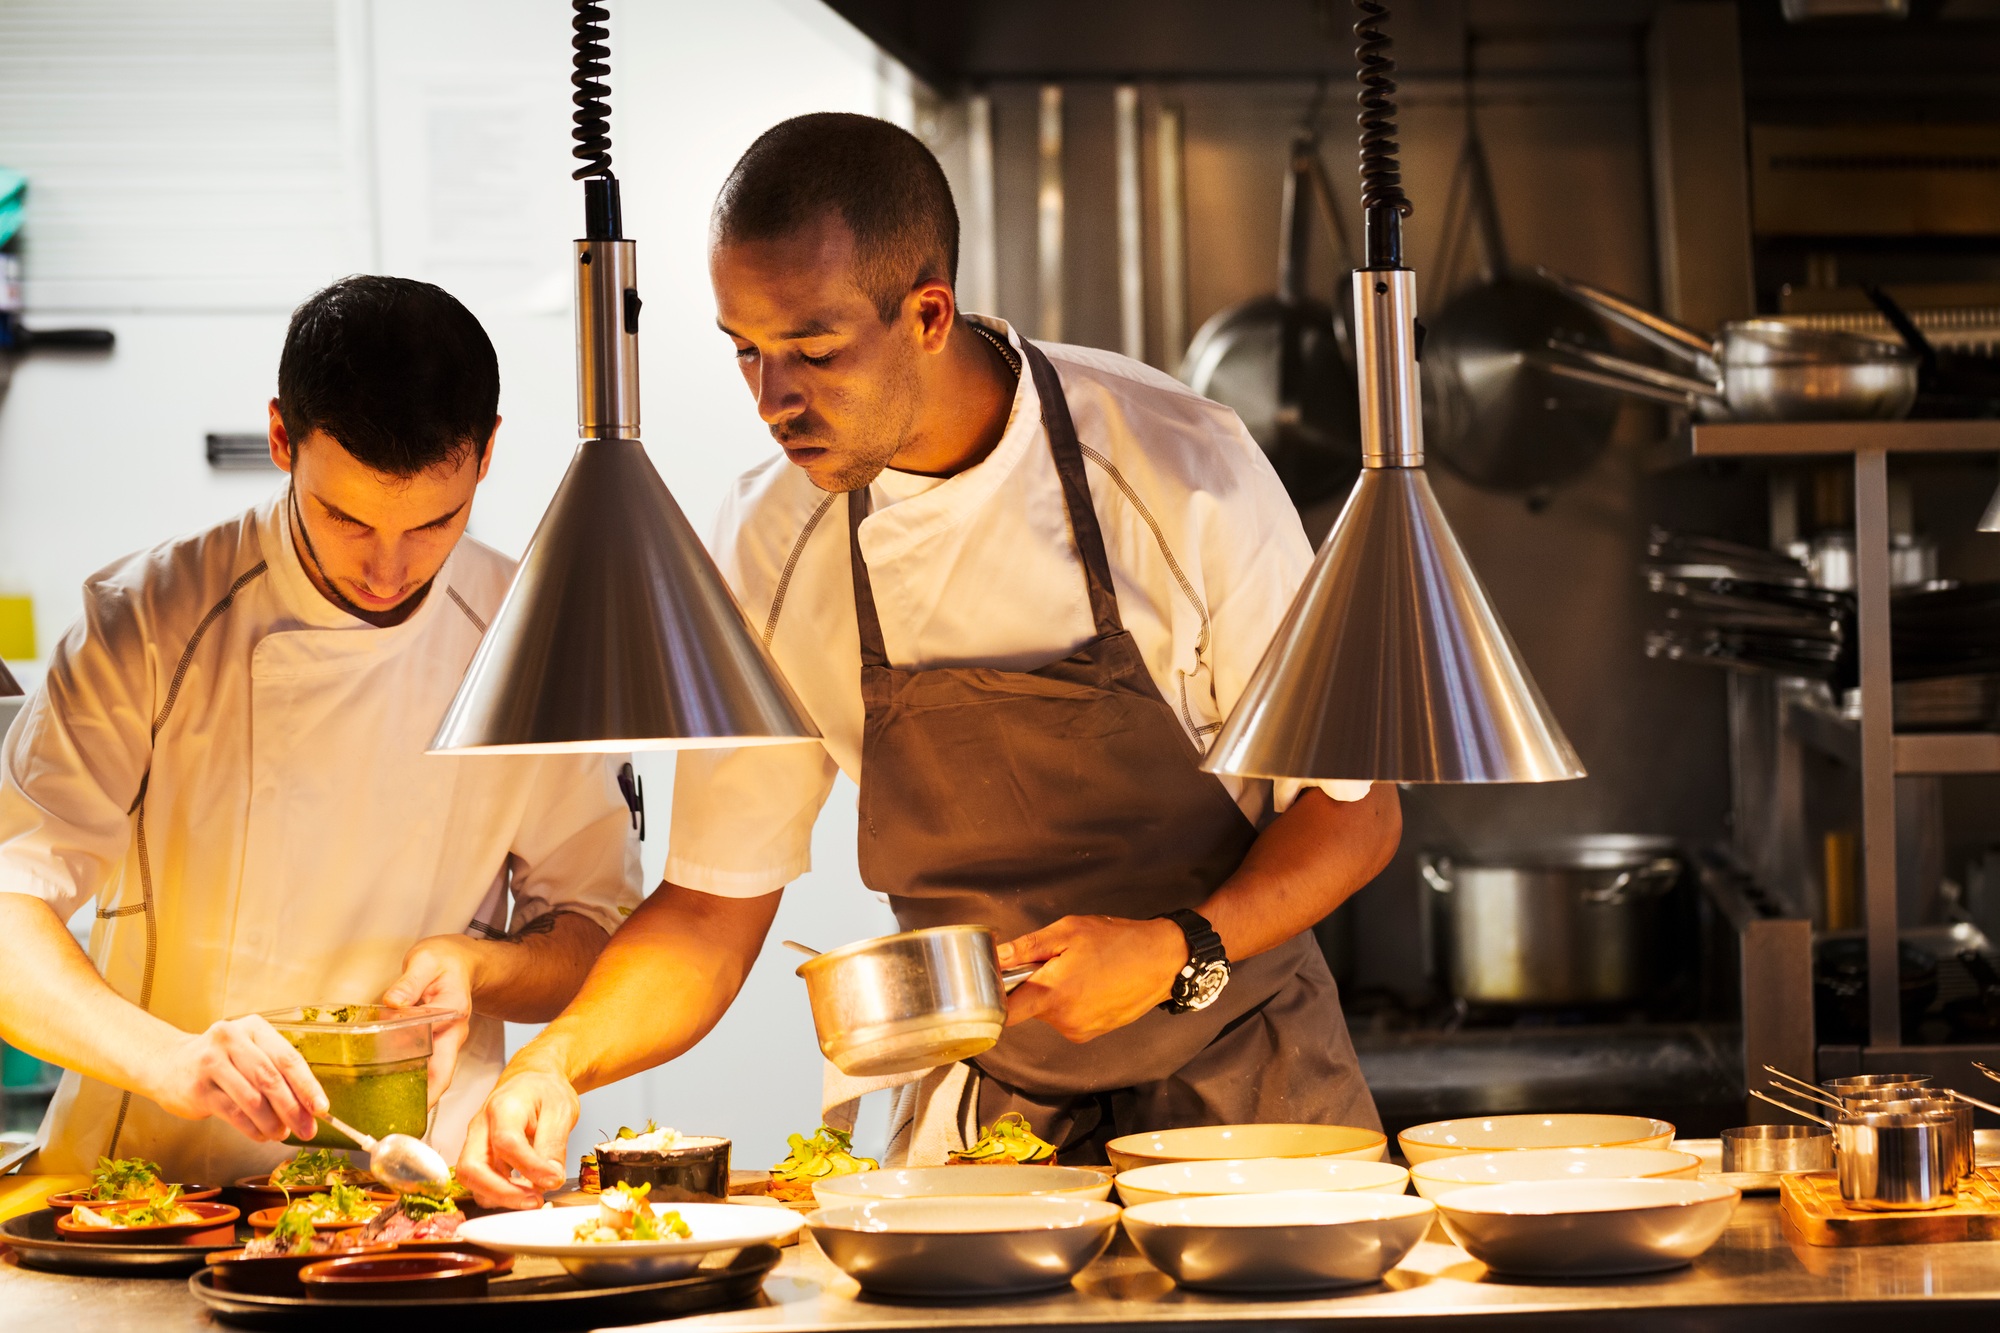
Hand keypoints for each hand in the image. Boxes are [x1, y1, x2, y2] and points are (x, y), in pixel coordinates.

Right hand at [146, 1015, 327, 1143]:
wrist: (169, 1064)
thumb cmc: (221, 1061)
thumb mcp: (250, 1055)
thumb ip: (278, 1075)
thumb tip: (311, 1109)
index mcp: (254, 1027)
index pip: (288, 1058)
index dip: (307, 1086)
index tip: (322, 1109)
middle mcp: (231, 1039)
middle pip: (271, 1079)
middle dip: (293, 1109)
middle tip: (307, 1130)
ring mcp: (211, 1063)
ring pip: (252, 1099)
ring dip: (272, 1122)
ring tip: (282, 1134)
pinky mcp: (197, 1088)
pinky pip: (233, 1113)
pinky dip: (252, 1128)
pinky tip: (262, 1135)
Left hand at [383, 936, 474, 1107]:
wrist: (461, 960)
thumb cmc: (446, 961)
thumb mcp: (426, 962)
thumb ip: (410, 982)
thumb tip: (393, 1002)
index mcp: (451, 1020)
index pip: (444, 1065)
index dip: (431, 1093)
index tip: (416, 1114)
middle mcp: (448, 1037)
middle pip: (436, 1078)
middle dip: (417, 1103)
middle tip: (391, 1124)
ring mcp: (440, 1040)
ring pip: (427, 1074)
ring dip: (410, 1093)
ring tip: (382, 1113)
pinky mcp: (429, 1039)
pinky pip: (418, 1063)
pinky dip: (404, 1076)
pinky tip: (382, 1086)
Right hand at [456, 1066, 577, 1209]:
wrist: (532, 1082)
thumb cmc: (544, 1092)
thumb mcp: (561, 1111)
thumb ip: (554, 1145)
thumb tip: (551, 1178)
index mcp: (504, 1107)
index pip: (507, 1142)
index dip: (530, 1167)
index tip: (554, 1179)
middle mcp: (481, 1126)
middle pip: (472, 1167)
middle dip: (502, 1192)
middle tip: (535, 1201)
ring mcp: (475, 1142)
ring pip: (471, 1180)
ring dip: (500, 1196)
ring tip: (533, 1198)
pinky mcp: (479, 1157)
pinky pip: (480, 1183)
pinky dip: (499, 1194)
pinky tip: (524, 1192)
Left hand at [996, 915, 1187, 1042]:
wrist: (1162, 961)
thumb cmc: (1117, 941)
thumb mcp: (1069, 932)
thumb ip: (1028, 947)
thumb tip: (996, 956)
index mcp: (1053, 994)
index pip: (1005, 1014)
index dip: (991, 1003)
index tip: (987, 990)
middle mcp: (1064, 1020)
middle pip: (1028, 1007)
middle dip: (1033, 984)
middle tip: (1056, 960)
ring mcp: (1079, 1030)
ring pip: (1049, 1011)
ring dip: (1054, 993)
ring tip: (1080, 970)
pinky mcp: (1092, 1033)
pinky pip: (1067, 1018)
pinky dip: (1071, 1002)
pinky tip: (1091, 983)